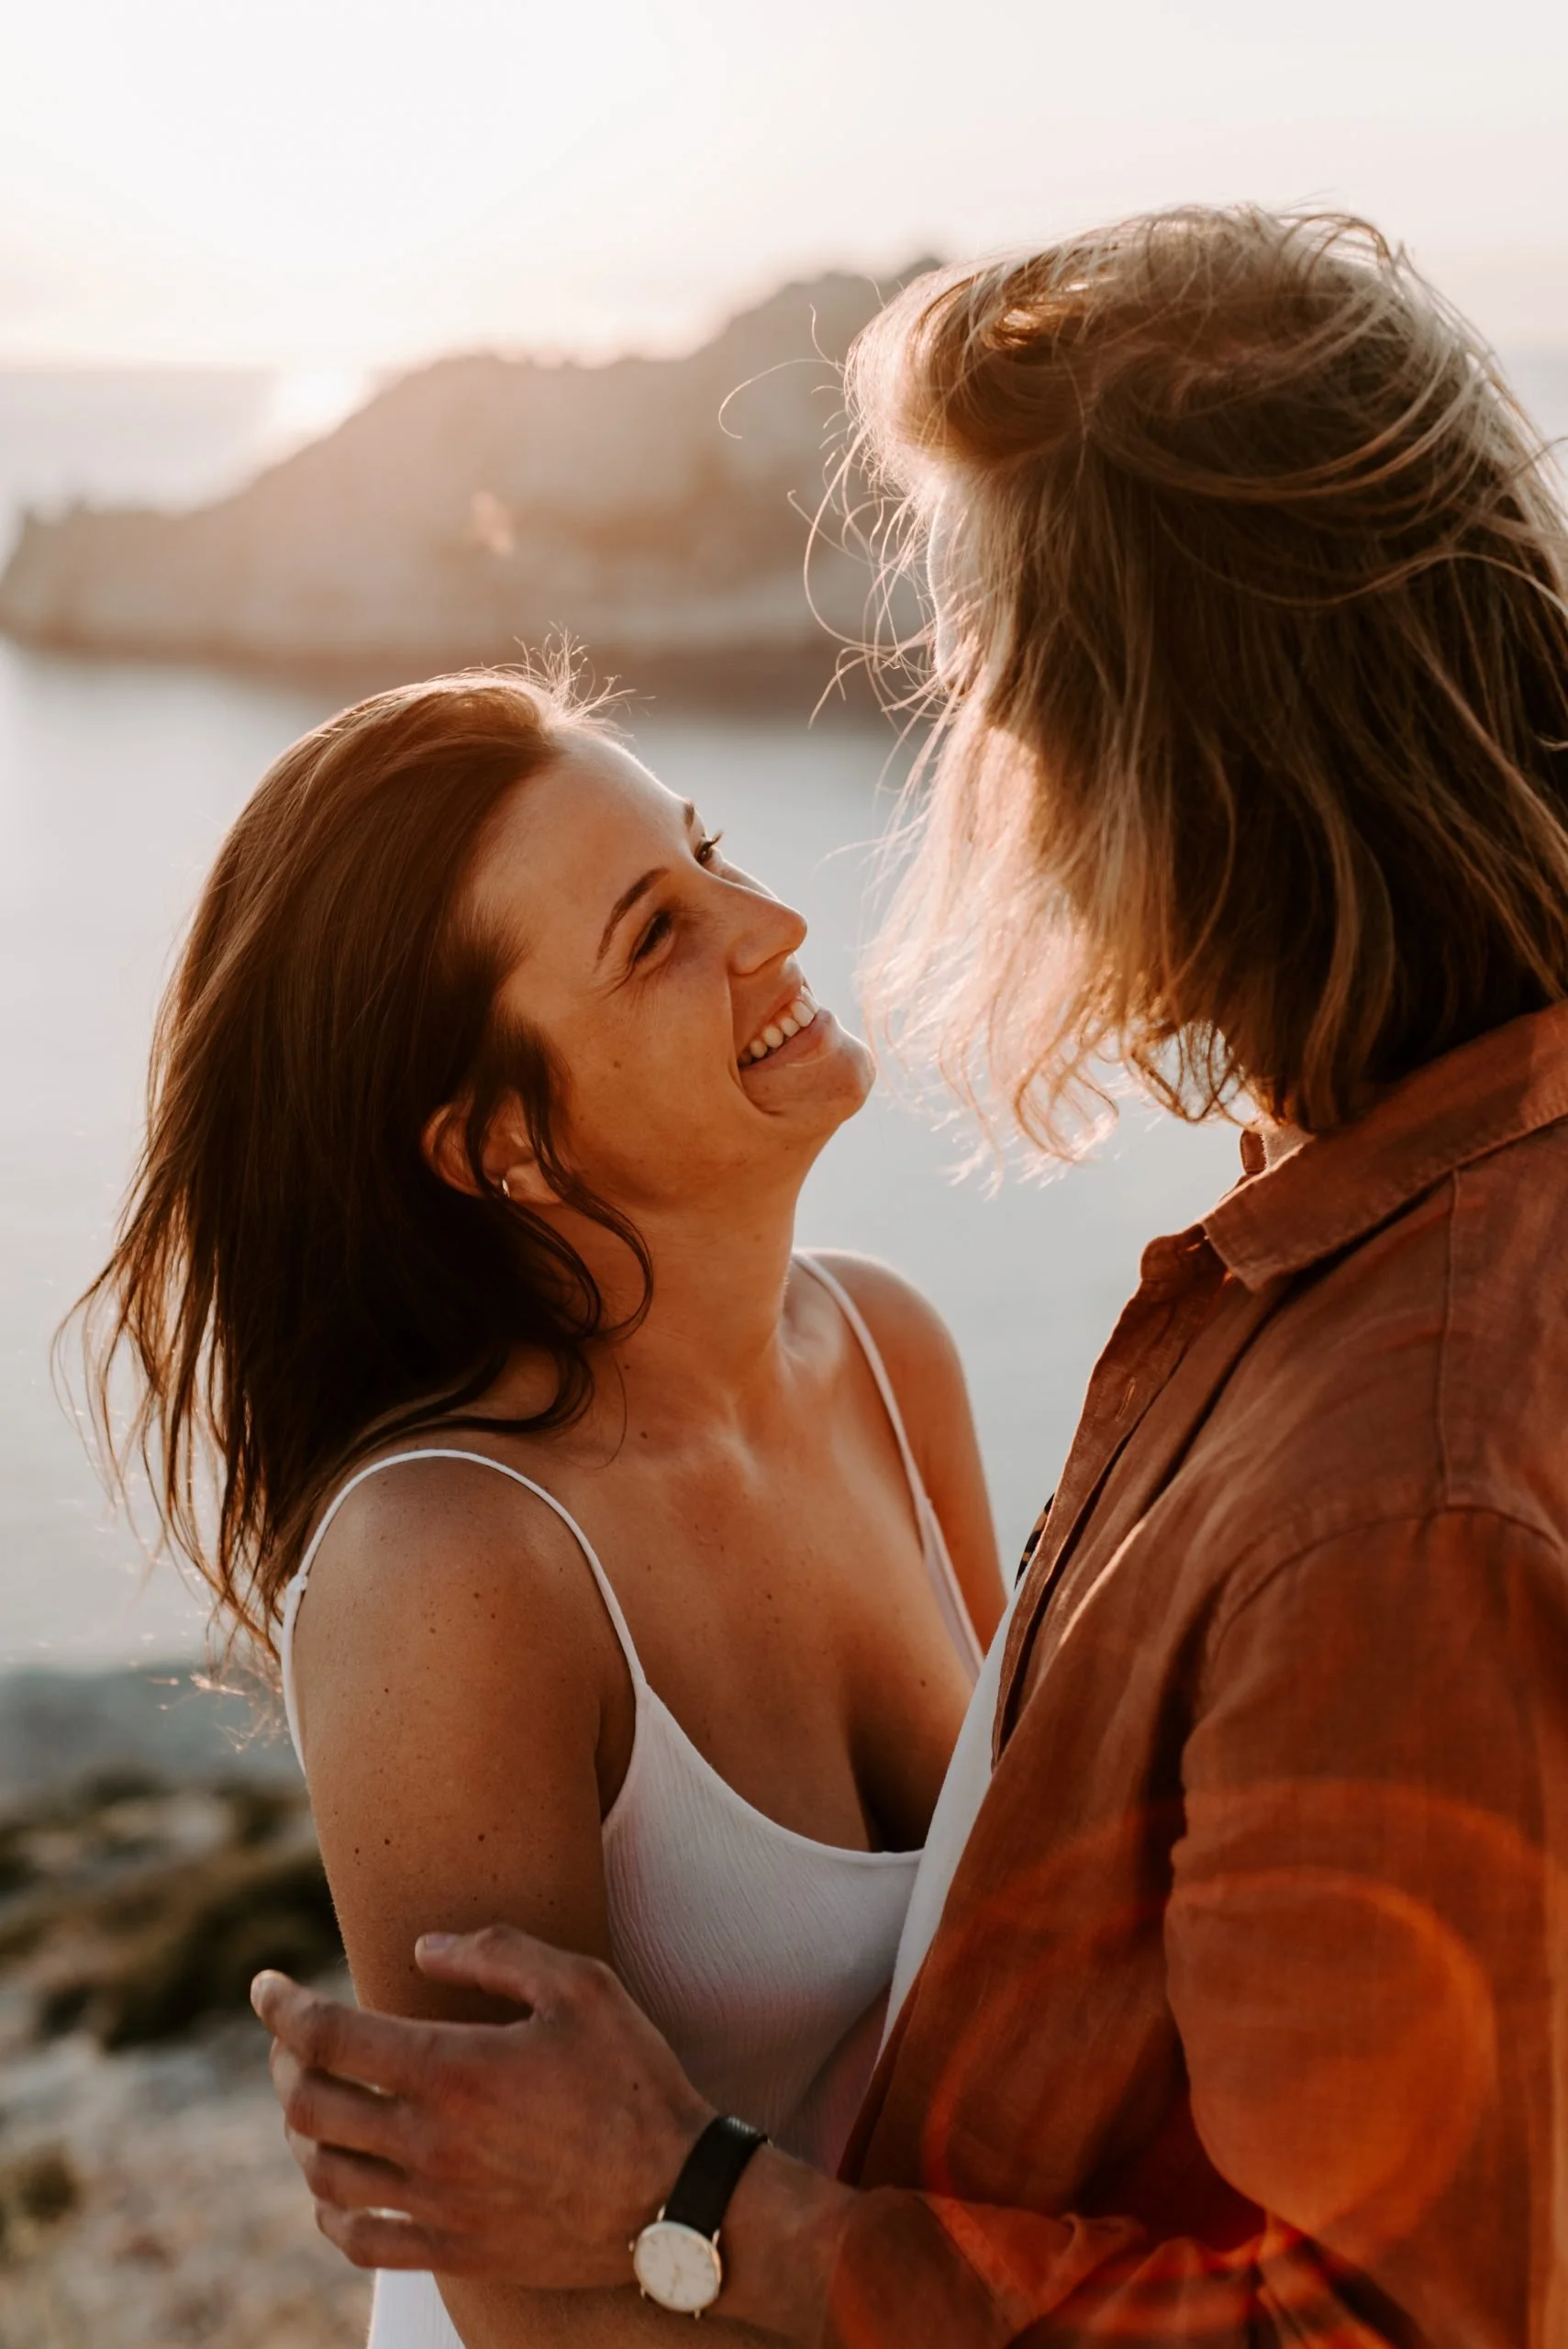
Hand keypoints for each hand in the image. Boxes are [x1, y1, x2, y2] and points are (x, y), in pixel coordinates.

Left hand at [252, 1925, 714, 2283]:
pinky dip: (330, 2205)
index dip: (281, 2006)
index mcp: (452, 2070)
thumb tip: (423, 1950)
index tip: (264, 1986)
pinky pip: (359, 2238)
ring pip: (324, 2171)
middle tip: (293, 2037)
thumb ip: (498, 1954)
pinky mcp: (453, 2251)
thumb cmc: (632, 2080)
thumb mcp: (582, 1987)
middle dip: (286, 2061)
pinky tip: (336, 2183)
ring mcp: (436, 2205)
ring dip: (302, 2130)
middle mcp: (429, 2142)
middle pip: (310, 2105)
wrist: (673, 2198)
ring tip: (313, 2099)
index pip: (329, 2035)